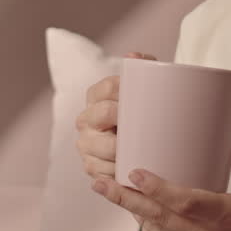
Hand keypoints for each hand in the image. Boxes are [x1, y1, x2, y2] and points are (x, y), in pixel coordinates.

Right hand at [74, 52, 155, 180]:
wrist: (139, 142)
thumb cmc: (143, 114)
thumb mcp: (145, 90)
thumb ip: (144, 68)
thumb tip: (134, 57)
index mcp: (96, 95)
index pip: (108, 86)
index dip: (123, 90)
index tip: (142, 96)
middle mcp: (86, 118)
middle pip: (103, 113)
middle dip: (123, 118)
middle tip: (144, 125)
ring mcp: (86, 143)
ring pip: (101, 146)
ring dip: (120, 151)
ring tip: (139, 152)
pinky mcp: (91, 166)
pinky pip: (101, 171)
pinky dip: (116, 173)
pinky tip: (129, 172)